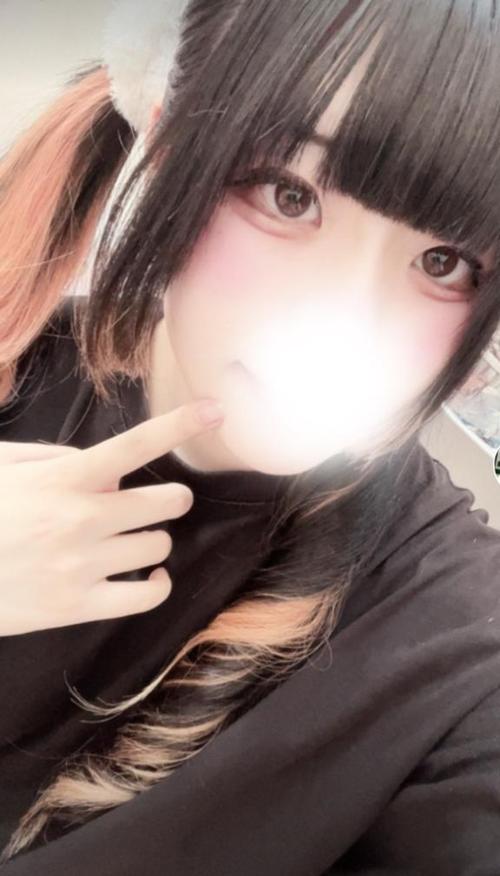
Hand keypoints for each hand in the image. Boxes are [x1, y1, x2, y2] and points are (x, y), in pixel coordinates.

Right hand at [0, 400, 223, 635]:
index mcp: (65, 477)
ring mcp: (82, 564)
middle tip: (157, 500)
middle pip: (166, 501)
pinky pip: (146, 595)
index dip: (181, 424)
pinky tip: (153, 576)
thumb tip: (109, 472)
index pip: (136, 444)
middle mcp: (82, 517)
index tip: (217, 409)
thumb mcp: (4, 466)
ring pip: (158, 546)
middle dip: (169, 497)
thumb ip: (56, 458)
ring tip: (135, 539)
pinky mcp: (78, 606)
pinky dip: (158, 584)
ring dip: (154, 538)